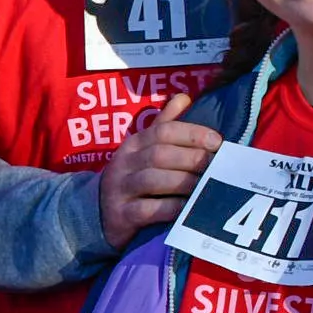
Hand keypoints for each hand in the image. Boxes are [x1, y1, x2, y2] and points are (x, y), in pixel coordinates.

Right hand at [97, 92, 221, 246]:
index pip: (163, 131)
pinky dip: (170, 208)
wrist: (96, 212)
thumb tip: (184, 97)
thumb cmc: (131, 177)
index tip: (217, 142)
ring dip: (184, 182)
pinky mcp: (121, 215)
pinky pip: (147, 210)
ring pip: (153, 180)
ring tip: (207, 186)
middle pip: (159, 154)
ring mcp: (120, 189)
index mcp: (133, 144)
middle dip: (191, 159)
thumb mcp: (142, 148)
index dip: (191, 134)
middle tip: (217, 166)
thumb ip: (163, 124)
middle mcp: (124, 163)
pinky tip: (187, 208)